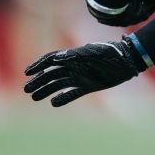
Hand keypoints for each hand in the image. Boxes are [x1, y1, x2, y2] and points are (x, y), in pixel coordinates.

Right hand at [23, 40, 141, 106]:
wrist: (128, 61)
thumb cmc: (112, 53)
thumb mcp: (95, 52)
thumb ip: (77, 55)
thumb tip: (58, 58)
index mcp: (73, 56)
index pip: (50, 60)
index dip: (38, 66)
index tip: (27, 73)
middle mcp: (73, 67)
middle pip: (51, 74)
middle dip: (38, 81)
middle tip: (26, 90)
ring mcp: (80, 77)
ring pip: (58, 84)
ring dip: (46, 90)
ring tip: (34, 97)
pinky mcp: (88, 86)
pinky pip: (72, 93)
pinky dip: (62, 98)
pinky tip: (53, 103)